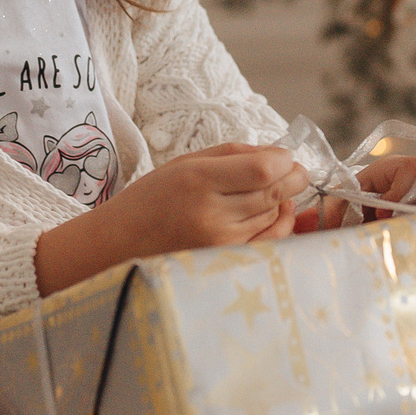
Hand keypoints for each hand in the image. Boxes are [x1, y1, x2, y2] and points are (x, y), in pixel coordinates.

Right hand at [35, 143, 309, 293]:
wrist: (120, 243)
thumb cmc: (152, 198)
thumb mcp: (186, 162)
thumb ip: (234, 154)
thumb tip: (279, 155)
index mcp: (199, 180)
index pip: (264, 168)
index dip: (283, 159)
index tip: (283, 156)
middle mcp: (212, 213)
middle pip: (276, 191)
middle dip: (294, 177)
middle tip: (294, 170)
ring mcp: (221, 242)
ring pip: (275, 214)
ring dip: (283, 199)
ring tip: (271, 189)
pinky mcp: (227, 260)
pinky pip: (271, 240)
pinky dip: (280, 223)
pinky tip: (276, 211)